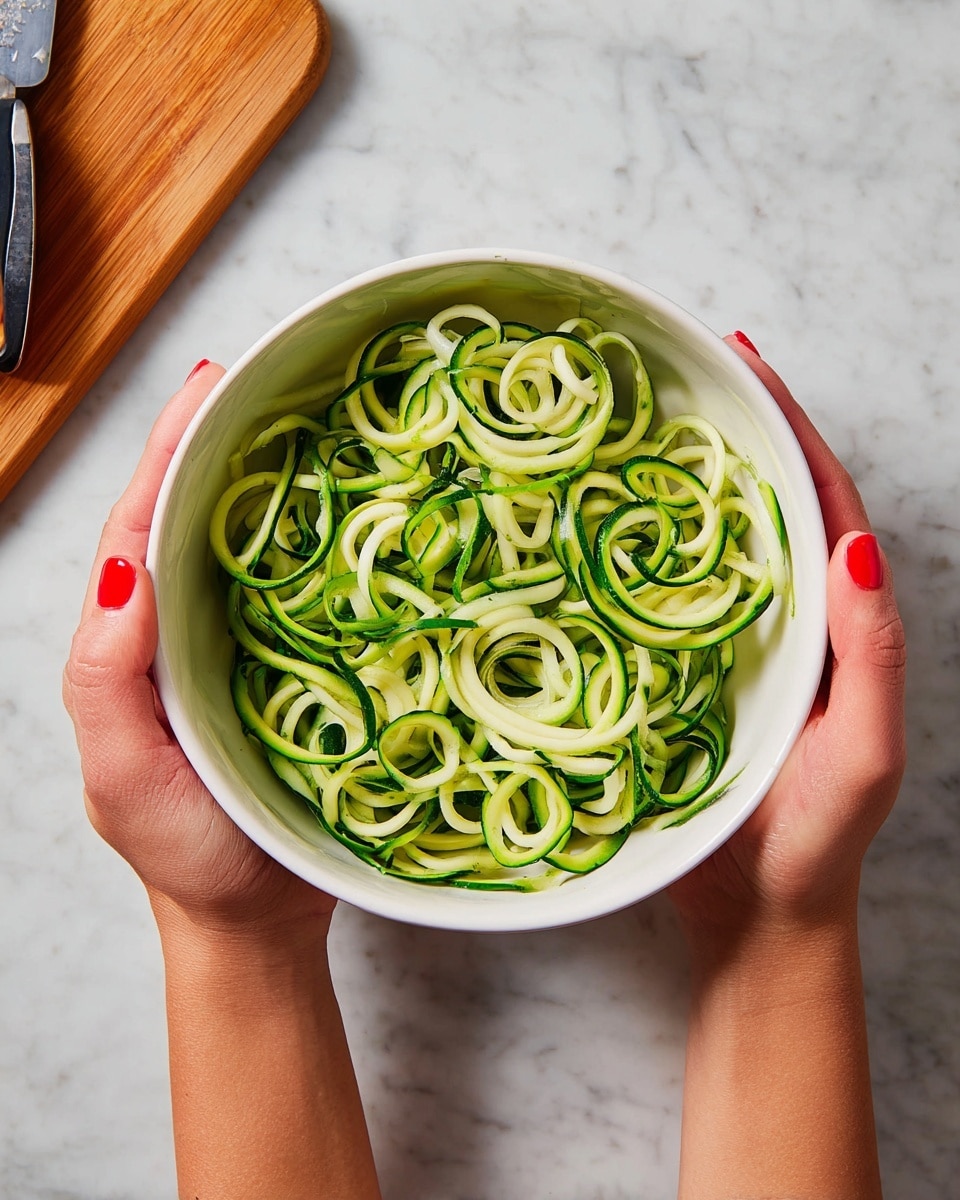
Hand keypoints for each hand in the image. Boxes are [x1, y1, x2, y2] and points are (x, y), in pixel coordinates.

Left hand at [63, 363, 335, 940]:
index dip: (169, 452)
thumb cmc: (187, 853)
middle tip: (255, 377)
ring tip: (303, 418)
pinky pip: (307, 596)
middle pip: (196, 519)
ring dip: (271, 481)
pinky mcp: (301, 672)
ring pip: (252, 550)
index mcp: (137, 645)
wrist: (257, 920)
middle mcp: (187, 633)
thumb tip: (122, 571)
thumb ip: (107, 679)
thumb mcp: (122, 774)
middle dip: (217, 443)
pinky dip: (322, 546)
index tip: (206, 387)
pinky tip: (351, 512)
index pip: (143, 527)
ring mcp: (245, 650)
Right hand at [669, 334, 906, 941]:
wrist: (754, 921)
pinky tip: (594, 525)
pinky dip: (631, 553)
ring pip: (704, 545)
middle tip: (686, 369)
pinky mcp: (673, 678)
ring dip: (678, 481)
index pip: (819, 504)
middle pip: (760, 506)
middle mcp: (780, 622)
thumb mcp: (862, 753)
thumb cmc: (815, 845)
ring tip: (636, 423)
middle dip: (733, 433)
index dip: (790, 430)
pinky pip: (654, 600)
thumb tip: (857, 543)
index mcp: (832, 626)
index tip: (751, 368)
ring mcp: (724, 648)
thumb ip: (870, 657)